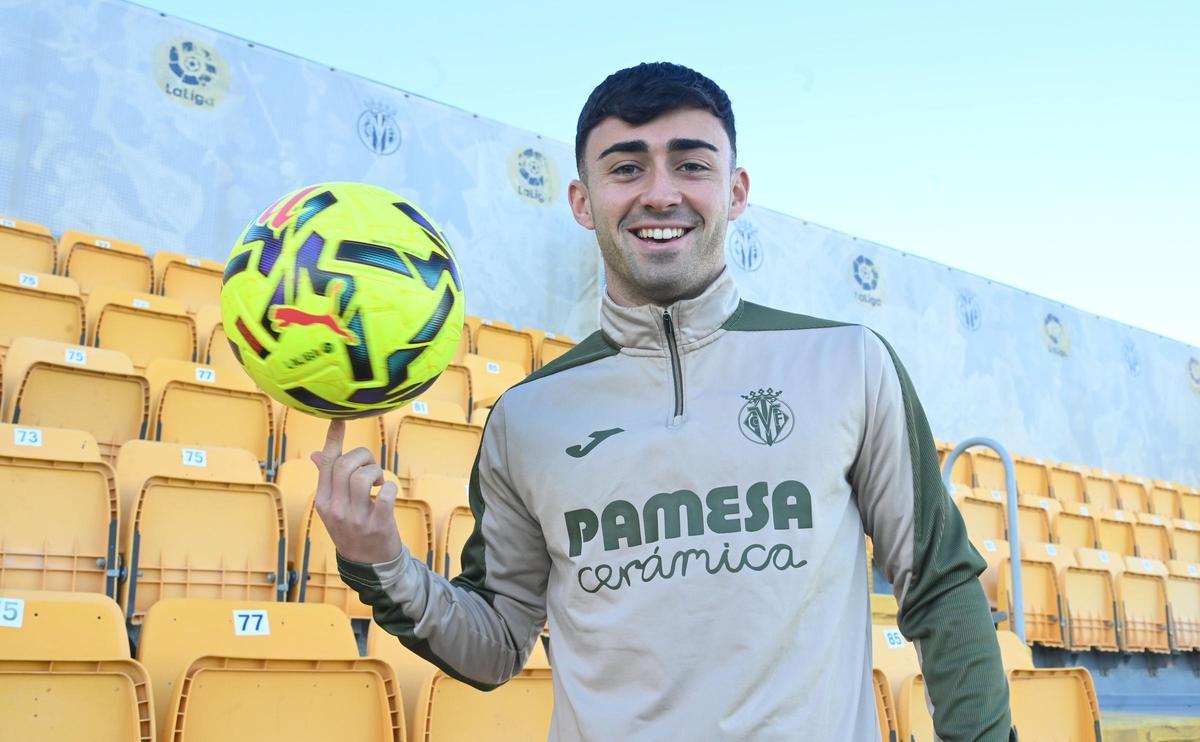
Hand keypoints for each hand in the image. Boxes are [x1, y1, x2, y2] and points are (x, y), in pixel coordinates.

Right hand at [311, 420, 403, 564]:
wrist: (368, 567)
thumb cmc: (353, 529)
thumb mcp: (334, 506)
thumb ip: (327, 480)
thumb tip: (317, 454)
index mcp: (323, 500)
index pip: (326, 462)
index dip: (333, 437)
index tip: (339, 418)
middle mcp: (335, 508)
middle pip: (346, 465)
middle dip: (364, 456)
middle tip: (371, 468)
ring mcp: (355, 518)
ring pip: (363, 476)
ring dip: (376, 471)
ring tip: (378, 482)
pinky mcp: (377, 524)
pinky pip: (385, 493)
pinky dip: (390, 486)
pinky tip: (388, 492)